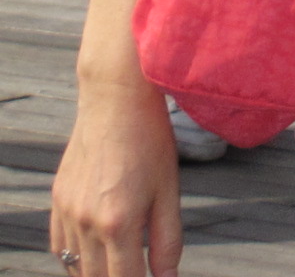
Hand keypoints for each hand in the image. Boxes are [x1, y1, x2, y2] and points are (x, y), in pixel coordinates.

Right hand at [52, 76, 181, 276]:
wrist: (115, 102)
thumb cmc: (150, 142)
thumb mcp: (169, 191)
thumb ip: (167, 240)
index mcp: (117, 223)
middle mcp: (85, 223)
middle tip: (136, 272)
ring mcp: (66, 213)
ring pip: (75, 267)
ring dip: (95, 274)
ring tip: (120, 267)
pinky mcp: (57, 201)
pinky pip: (59, 246)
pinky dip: (74, 260)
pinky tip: (94, 256)